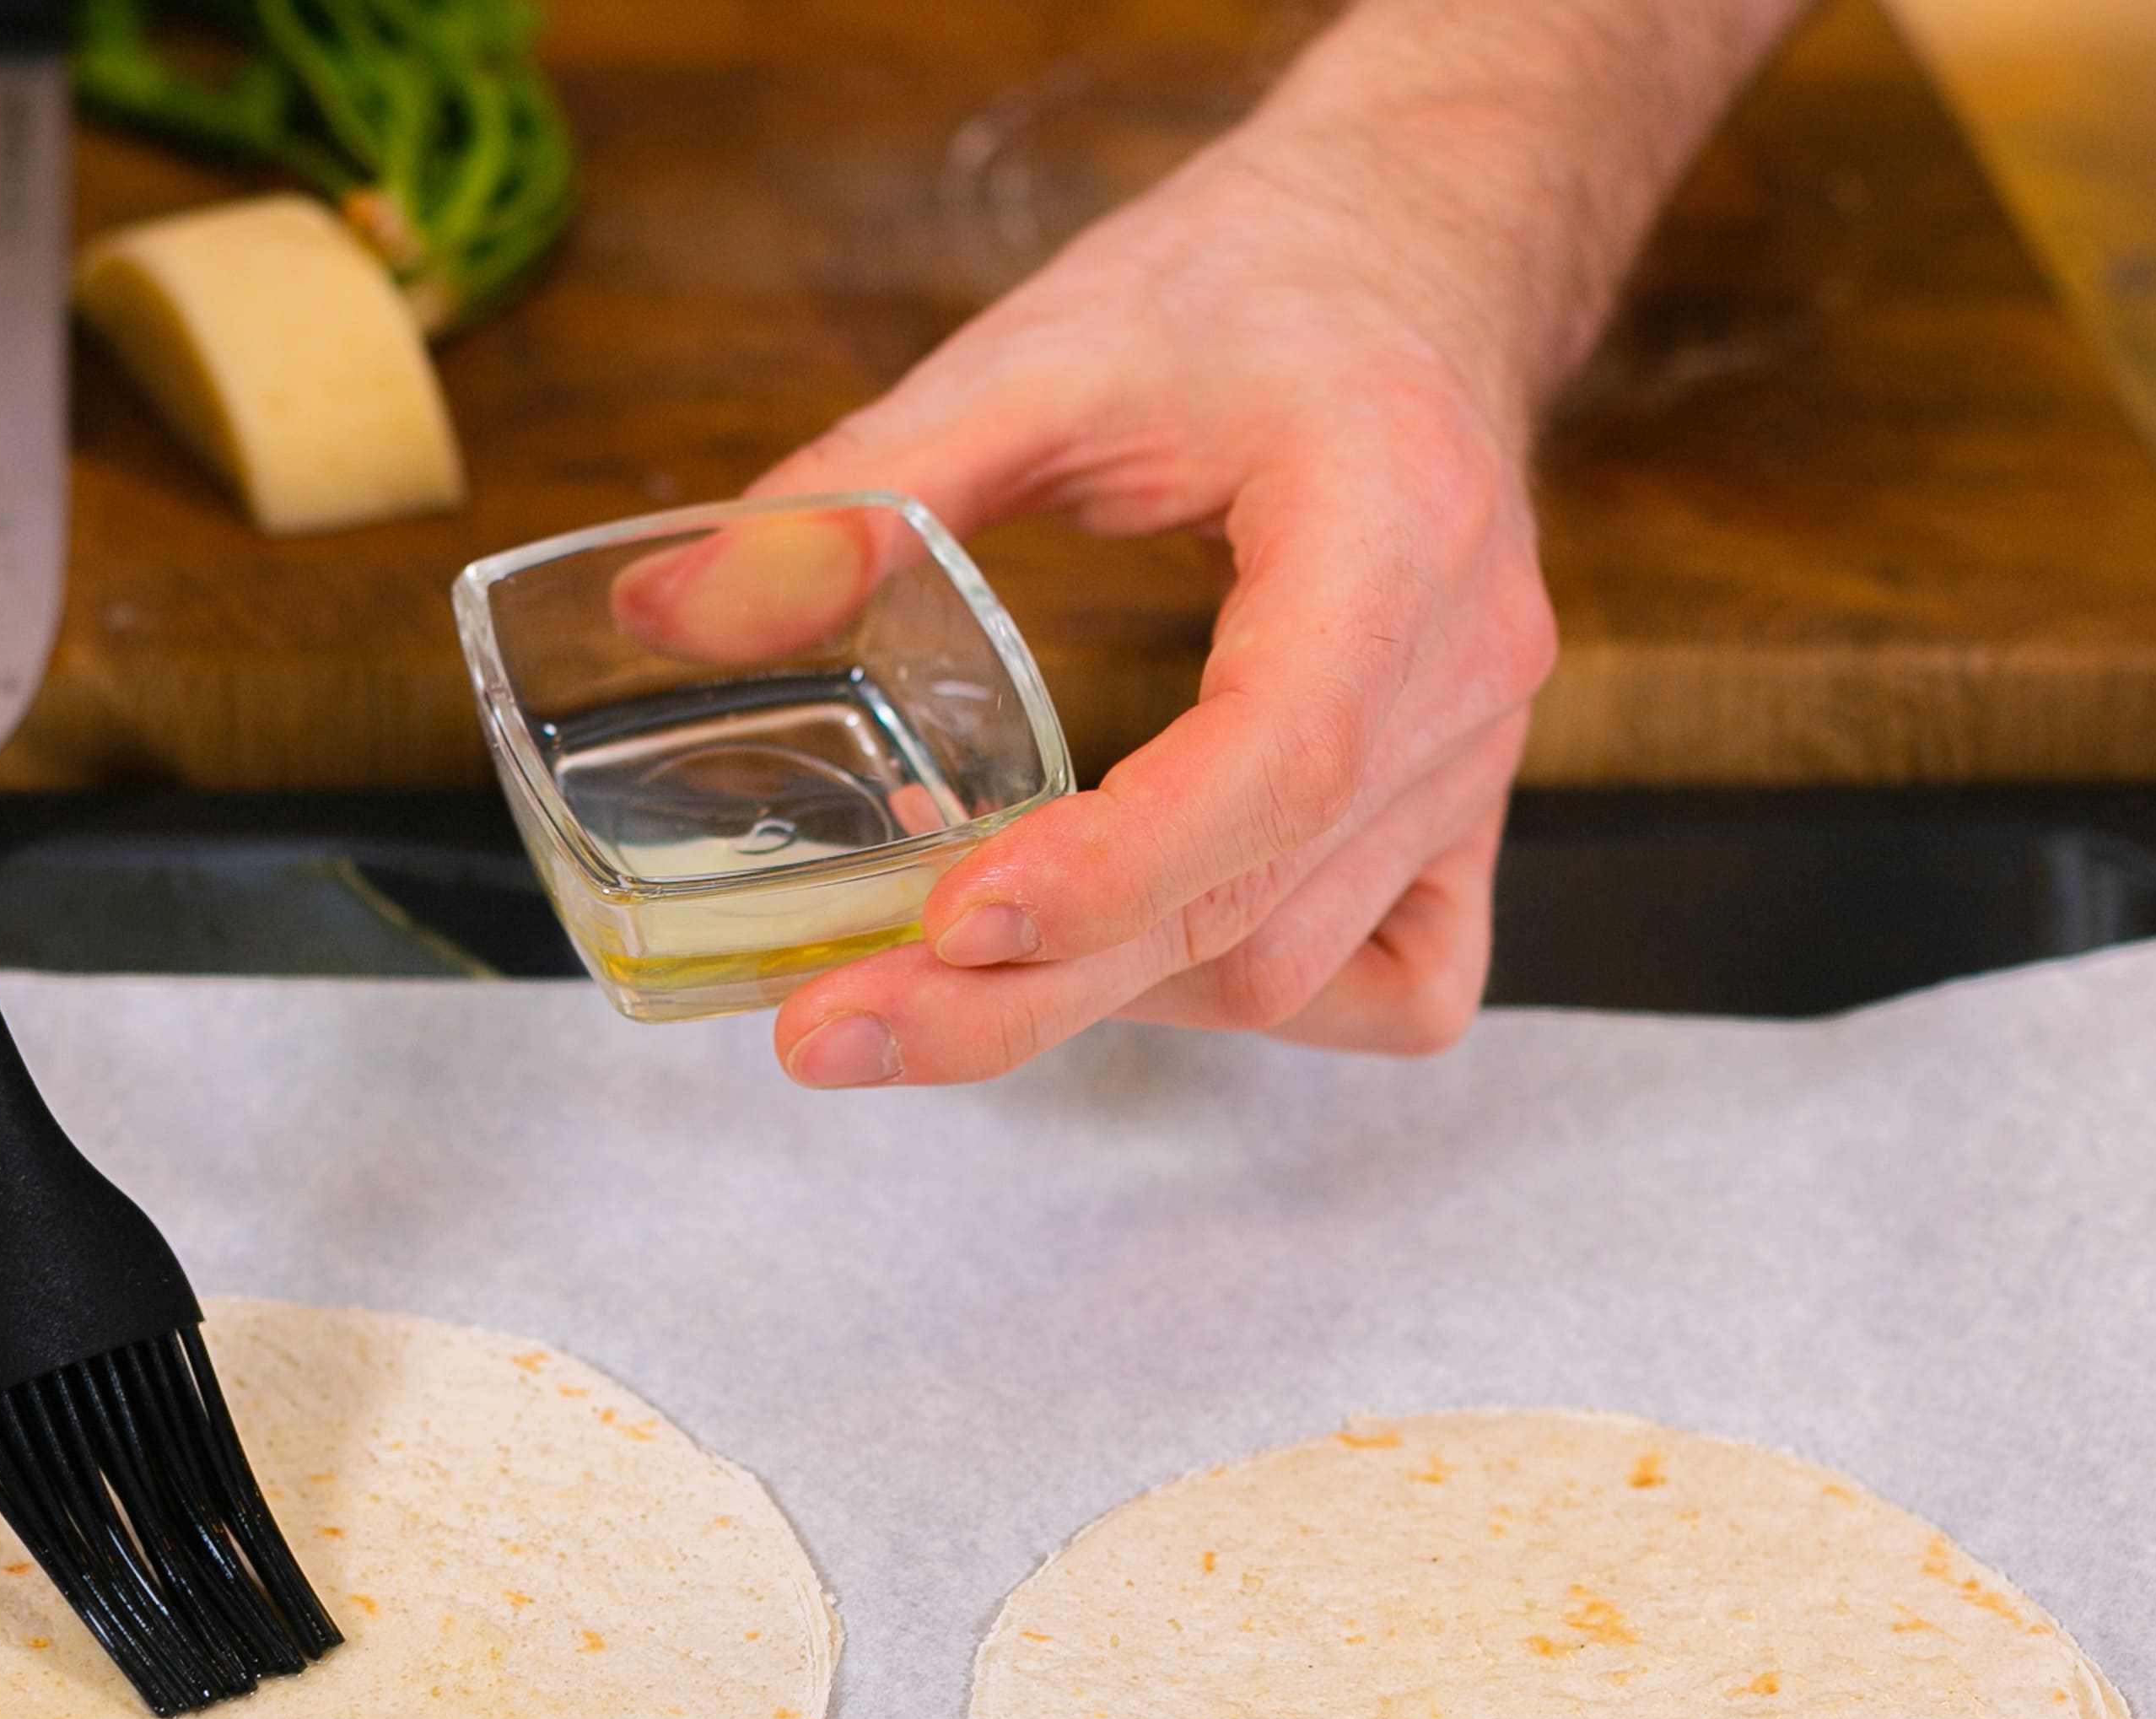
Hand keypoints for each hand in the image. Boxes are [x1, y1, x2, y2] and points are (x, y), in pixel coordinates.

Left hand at [739, 0, 1801, 1085]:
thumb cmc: (1258, 285)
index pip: (1278, 758)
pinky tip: (1129, 965)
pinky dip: (1253, 1003)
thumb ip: (870, 482)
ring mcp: (1482, 761)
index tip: (945, 919)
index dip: (1114, 866)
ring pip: (1297, 974)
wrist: (1418, 253)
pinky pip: (1393, 985)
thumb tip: (674, 604)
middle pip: (1255, 919)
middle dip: (1029, 997)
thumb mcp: (1050, 351)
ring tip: (922, 971)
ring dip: (1105, 998)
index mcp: (1393, 531)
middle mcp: (1464, 676)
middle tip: (825, 1027)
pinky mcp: (1467, 808)